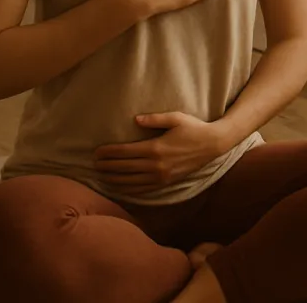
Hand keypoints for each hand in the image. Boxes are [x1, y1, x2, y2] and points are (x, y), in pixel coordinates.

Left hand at [94, 112, 227, 194]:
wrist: (213, 144)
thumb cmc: (194, 128)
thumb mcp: (176, 118)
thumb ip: (154, 119)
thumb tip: (135, 120)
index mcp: (155, 147)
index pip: (124, 152)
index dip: (108, 153)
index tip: (96, 152)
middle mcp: (156, 165)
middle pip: (123, 167)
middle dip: (106, 166)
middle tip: (93, 164)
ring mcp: (161, 176)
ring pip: (130, 181)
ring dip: (113, 179)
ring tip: (101, 176)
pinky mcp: (165, 182)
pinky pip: (142, 189)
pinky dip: (127, 189)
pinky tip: (119, 186)